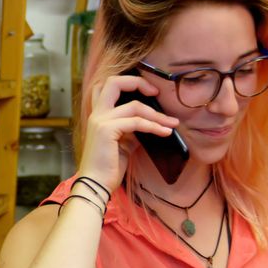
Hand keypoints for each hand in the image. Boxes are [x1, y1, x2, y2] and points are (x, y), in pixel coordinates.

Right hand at [77, 75, 179, 194]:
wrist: (95, 185)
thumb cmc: (108, 167)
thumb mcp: (123, 143)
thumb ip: (133, 130)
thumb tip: (151, 123)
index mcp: (97, 115)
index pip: (107, 86)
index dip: (129, 82)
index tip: (150, 92)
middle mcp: (96, 114)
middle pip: (114, 82)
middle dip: (138, 82)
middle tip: (156, 92)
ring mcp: (100, 120)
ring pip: (134, 106)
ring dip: (157, 114)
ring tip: (172, 123)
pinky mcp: (107, 130)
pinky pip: (136, 122)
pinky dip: (154, 126)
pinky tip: (166, 132)